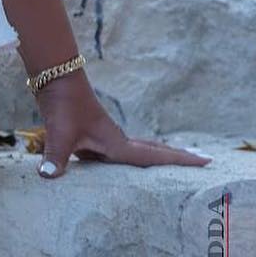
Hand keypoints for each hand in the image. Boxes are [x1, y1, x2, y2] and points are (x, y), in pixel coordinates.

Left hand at [32, 71, 211, 179]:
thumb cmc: (64, 105)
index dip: (180, 161)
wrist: (56, 79)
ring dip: (156, 157)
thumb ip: (56, 158)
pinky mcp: (92, 135)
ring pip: (137, 151)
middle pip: (153, 151)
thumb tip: (48, 177)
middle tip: (202, 161)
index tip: (207, 160)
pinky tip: (124, 165)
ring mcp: (106, 137)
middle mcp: (117, 141)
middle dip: (176, 158)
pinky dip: (129, 159)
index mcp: (117, 144)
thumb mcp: (60, 133)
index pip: (155, 157)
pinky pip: (117, 153)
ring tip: (174, 164)